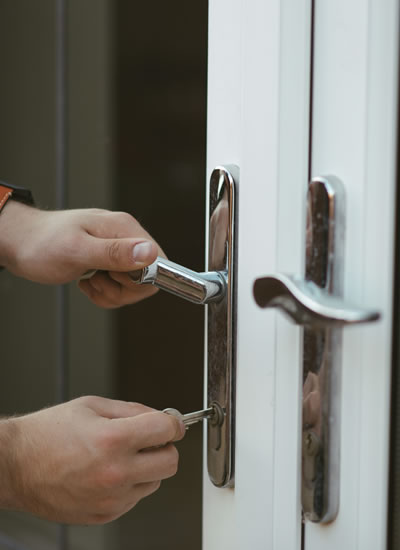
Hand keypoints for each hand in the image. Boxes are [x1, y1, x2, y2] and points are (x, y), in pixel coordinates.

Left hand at [0, 201, 162, 306]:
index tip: (115, 279)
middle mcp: (125, 237)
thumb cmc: (42, 244)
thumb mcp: (77, 251)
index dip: (140, 280)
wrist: (21, 243)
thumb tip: (150, 254)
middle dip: (123, 290)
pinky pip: (120, 287)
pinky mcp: (109, 260)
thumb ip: (115, 252)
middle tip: (98, 281)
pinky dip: (105, 293)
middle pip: (147, 277)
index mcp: (124, 228)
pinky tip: (88, 282)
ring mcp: (118, 249)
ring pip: (134, 286)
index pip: (158, 262)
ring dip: (112, 293)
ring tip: (90, 281)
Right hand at [0, 396, 184, 523]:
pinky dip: (130, 485)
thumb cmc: (48, 433)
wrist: (16, 465)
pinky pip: (135, 498)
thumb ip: (132, 410)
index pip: (167, 430)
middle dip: (165, 447)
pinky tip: (108, 472)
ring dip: (147, 467)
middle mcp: (115, 472)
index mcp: (113, 439)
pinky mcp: (105, 514)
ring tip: (121, 456)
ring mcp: (111, 498)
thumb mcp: (92, 405)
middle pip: (171, 462)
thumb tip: (161, 417)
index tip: (171, 423)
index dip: (172, 423)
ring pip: (155, 482)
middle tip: (150, 439)